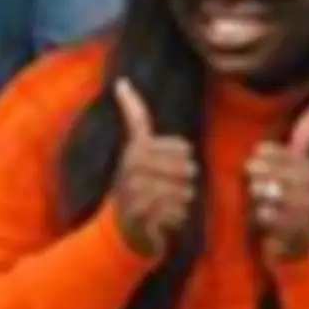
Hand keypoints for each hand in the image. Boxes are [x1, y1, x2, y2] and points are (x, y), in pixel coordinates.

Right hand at [108, 78, 201, 259]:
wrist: (119, 227)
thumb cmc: (134, 181)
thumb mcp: (134, 147)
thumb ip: (133, 115)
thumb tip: (122, 81)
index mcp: (136, 149)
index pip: (184, 149)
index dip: (184, 160)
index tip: (164, 167)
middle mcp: (133, 167)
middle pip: (189, 170)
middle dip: (185, 183)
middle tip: (166, 191)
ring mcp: (136, 191)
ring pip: (186, 192)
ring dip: (181, 202)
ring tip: (164, 205)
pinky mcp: (142, 215)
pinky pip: (180, 213)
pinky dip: (177, 219)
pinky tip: (162, 219)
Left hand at [247, 95, 308, 264]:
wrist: (304, 238)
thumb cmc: (296, 192)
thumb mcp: (301, 162)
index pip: (288, 155)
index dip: (269, 154)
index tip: (258, 155)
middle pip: (280, 174)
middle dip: (261, 173)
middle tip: (251, 175)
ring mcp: (305, 210)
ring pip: (275, 196)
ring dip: (260, 195)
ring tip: (257, 195)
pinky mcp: (295, 231)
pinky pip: (272, 218)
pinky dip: (262, 215)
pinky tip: (261, 214)